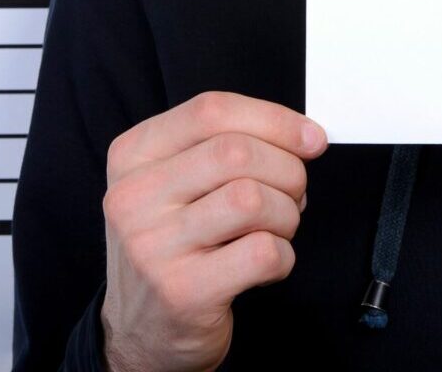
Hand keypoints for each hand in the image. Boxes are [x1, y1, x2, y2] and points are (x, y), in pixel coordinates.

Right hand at [100, 91, 327, 370]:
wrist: (142, 329)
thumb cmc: (173, 246)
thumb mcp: (174, 184)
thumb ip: (223, 148)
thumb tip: (304, 136)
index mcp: (132, 156)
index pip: (210, 111)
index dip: (273, 119)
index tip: (309, 138)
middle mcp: (133, 196)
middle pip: (236, 152)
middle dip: (287, 171)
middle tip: (292, 194)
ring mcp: (153, 245)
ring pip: (253, 199)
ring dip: (286, 215)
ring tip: (275, 230)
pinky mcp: (183, 290)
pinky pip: (263, 252)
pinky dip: (283, 257)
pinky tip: (265, 264)